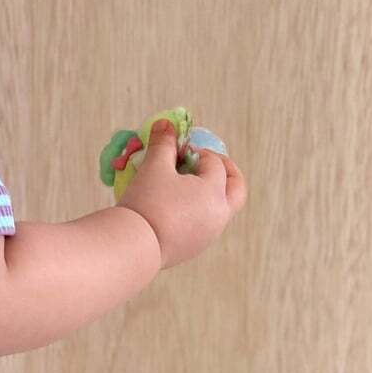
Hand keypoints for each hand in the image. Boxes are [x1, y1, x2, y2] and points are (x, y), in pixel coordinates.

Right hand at [118, 119, 246, 268]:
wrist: (135, 246)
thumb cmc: (147, 202)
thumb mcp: (153, 168)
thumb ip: (163, 144)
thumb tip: (165, 124)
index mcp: (214, 191)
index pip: (214, 163)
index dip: (199, 152)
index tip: (181, 150)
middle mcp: (219, 214)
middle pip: (237, 188)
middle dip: (227, 171)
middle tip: (208, 162)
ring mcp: (209, 234)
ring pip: (221, 208)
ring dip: (210, 193)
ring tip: (187, 185)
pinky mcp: (194, 248)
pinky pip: (204, 224)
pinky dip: (197, 211)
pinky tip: (175, 207)